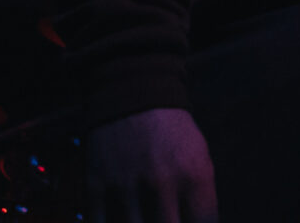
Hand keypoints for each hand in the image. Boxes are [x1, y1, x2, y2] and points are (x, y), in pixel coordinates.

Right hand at [85, 107, 219, 222]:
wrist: (133, 90)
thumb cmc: (173, 132)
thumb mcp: (200, 158)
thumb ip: (201, 201)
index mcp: (193, 175)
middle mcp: (161, 181)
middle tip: (164, 221)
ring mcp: (126, 183)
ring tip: (144, 219)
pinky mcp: (97, 182)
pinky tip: (119, 220)